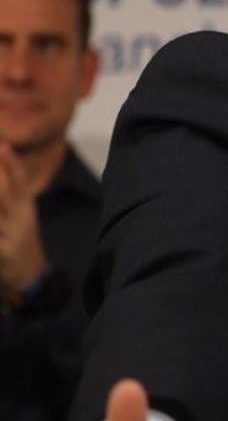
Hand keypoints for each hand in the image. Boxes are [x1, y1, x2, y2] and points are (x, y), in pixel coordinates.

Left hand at [0, 142, 48, 305]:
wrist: (30, 275)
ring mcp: (13, 234)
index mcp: (24, 206)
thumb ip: (10, 189)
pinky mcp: (4, 252)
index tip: (3, 145)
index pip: (18, 179)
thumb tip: (3, 163)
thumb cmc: (17, 239)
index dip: (10, 162)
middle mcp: (21, 217)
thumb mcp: (19, 212)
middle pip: (5, 192)